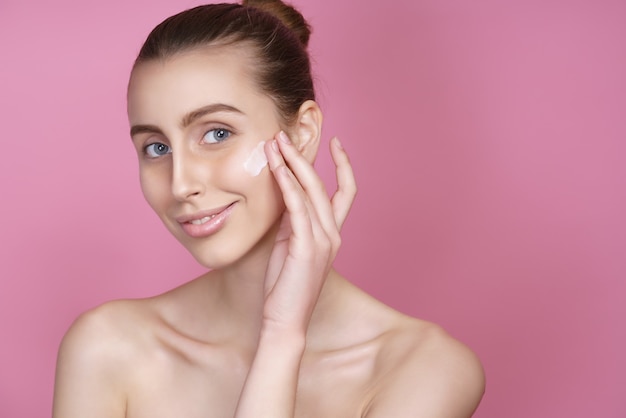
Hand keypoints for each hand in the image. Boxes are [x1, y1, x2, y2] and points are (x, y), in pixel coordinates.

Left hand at [262, 131, 355, 332]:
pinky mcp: (307, 248)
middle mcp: (332, 234)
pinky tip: (277, 169)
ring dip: (292, 164)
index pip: (345, 192)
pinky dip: (288, 185)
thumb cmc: (285, 286)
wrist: (285, 321)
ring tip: (275, 144)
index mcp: (332, 234)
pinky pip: (298, 208)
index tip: (335, 142)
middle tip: (284, 135)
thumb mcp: (290, 245)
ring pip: (311, 191)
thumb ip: (292, 221)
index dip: (343, 166)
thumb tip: (283, 193)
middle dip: (304, 157)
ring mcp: (323, 241)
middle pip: (324, 185)